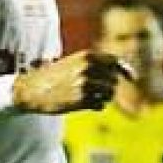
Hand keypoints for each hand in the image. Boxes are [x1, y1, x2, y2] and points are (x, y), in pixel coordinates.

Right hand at [12, 50, 133, 113]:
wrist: (30, 90)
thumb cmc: (51, 77)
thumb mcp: (72, 63)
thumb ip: (94, 66)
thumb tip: (123, 75)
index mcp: (87, 56)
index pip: (114, 62)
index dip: (125, 70)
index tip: (132, 78)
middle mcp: (89, 68)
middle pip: (113, 80)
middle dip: (108, 87)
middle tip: (94, 92)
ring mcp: (86, 83)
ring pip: (109, 93)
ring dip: (103, 97)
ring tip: (89, 98)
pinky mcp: (82, 99)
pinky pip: (100, 104)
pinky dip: (96, 106)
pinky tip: (86, 105)